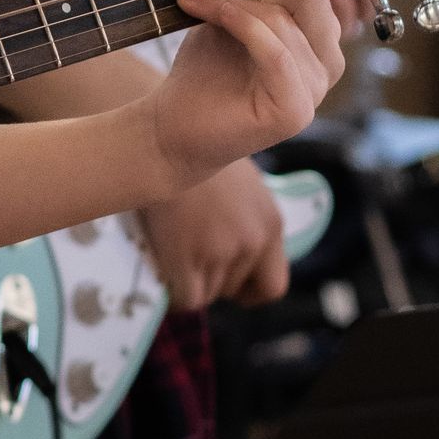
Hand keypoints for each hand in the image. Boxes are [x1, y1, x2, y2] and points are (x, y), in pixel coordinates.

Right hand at [140, 158, 288, 309]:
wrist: (168, 140)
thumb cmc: (200, 154)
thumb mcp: (242, 186)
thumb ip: (247, 221)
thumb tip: (233, 251)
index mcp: (272, 225)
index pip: (274, 286)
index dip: (249, 290)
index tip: (228, 281)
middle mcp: (253, 241)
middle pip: (233, 290)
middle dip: (212, 280)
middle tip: (190, 257)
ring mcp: (221, 251)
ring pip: (208, 295)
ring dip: (191, 282)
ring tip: (174, 255)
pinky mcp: (188, 257)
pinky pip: (187, 298)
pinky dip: (175, 293)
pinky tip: (163, 273)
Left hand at [145, 0, 354, 192]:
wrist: (173, 127)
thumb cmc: (203, 72)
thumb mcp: (234, 20)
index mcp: (319, 40)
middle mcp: (327, 63)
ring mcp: (316, 90)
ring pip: (286, 18)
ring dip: (232, 3)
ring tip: (193, 2)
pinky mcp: (296, 110)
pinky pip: (275, 50)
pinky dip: (235, 21)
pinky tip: (202, 13)